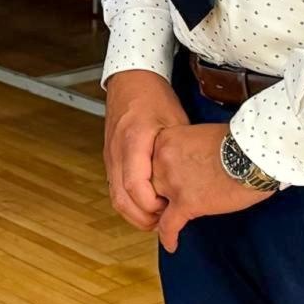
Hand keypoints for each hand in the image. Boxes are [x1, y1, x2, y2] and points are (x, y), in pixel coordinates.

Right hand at [103, 69, 188, 229]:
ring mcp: (110, 155)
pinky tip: (149, 202)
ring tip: (159, 216)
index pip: (135, 186)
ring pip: (115, 196)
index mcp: (133, 141)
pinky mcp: (110, 157)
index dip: (152, 206)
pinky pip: (115, 187)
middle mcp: (117, 151)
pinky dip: (129, 201)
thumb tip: (193, 181)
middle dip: (143, 218)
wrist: (130, 80)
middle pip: (121, 198)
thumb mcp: (175, 122)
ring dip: (135, 213)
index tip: (170, 210)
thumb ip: (178, 153)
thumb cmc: (154, 97)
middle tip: (166, 223)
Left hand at [152, 122, 275, 251]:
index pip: (148, 162)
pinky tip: (171, 245)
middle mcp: (161, 160)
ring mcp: (172, 182)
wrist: (252, 155)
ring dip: (161, 213)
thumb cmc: (235, 143)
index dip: (155, 175)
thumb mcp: (197, 136)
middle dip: (157, 194)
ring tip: (165, 221)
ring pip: (155, 203)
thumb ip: (183, 149)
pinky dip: (168, 236)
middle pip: (149, 182)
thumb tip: (186, 164)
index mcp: (163, 140)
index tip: (159, 184)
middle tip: (164, 203)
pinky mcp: (187, 203)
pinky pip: (169, 224)